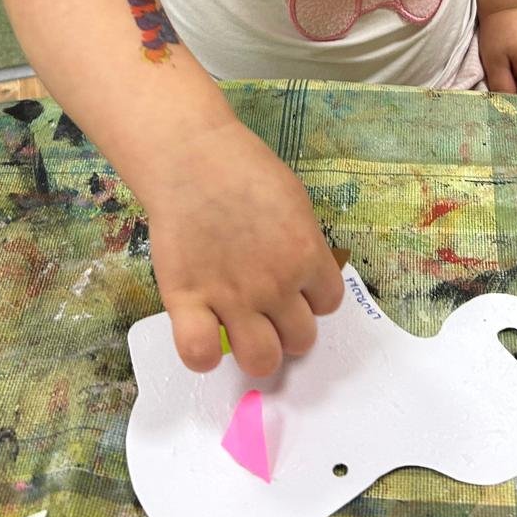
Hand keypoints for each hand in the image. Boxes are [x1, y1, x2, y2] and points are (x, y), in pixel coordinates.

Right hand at [142, 119, 344, 377]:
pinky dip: (202, 355)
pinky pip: (200, 354)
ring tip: (241, 331)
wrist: (191, 156)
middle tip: (268, 312)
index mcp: (306, 256)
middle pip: (301, 340)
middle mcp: (276, 285)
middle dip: (288, 331)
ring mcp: (232, 297)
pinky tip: (202, 334)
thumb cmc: (243, 168)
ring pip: (261, 360)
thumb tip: (304, 271)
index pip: (328, 304)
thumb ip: (303, 242)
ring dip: (256, 351)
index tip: (294, 288)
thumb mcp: (294, 201)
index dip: (311, 299)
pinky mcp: (187, 300)